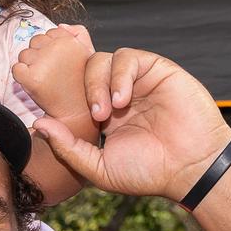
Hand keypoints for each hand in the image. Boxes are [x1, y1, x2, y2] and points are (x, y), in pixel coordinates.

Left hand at [11, 24, 93, 118]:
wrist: (78, 112)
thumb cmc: (83, 84)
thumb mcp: (89, 53)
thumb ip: (79, 34)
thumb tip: (61, 25)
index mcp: (69, 40)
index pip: (49, 33)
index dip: (52, 48)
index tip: (60, 63)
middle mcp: (56, 48)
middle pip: (34, 42)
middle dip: (39, 55)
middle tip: (52, 72)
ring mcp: (43, 63)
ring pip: (24, 55)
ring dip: (30, 66)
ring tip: (46, 79)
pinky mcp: (32, 78)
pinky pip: (16, 69)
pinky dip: (21, 77)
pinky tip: (35, 85)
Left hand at [31, 48, 230, 199]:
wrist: (191, 169)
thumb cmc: (148, 173)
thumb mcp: (98, 168)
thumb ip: (67, 148)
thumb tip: (39, 124)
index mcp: (102, 115)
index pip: (73, 91)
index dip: (62, 94)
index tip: (58, 109)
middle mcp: (117, 94)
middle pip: (83, 71)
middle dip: (83, 91)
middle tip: (96, 117)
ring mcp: (136, 81)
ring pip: (102, 60)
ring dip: (99, 83)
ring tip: (110, 111)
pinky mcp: (156, 69)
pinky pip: (128, 57)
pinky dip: (120, 75)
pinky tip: (124, 99)